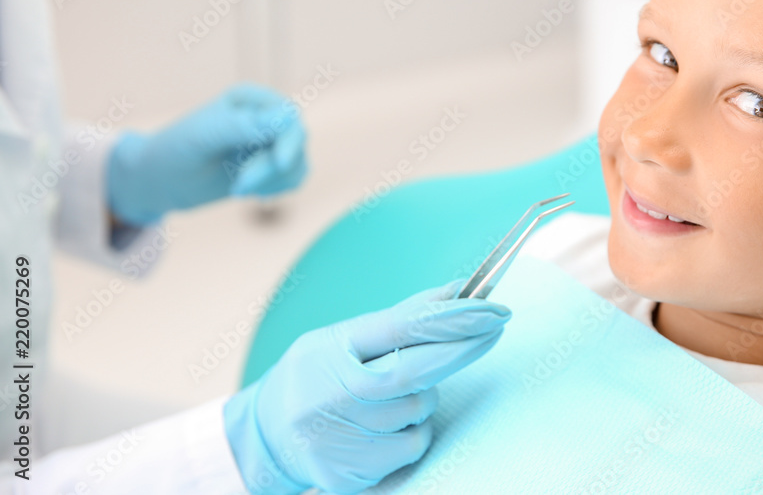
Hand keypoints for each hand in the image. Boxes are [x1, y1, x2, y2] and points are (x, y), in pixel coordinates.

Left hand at [106, 83, 307, 224]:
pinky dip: (276, 190)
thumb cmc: (174, 153)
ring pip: (297, 163)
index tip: (280, 163)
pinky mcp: (273, 166)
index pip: (288, 116)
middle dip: (271, 169)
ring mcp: (272, 142)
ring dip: (271, 182)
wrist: (161, 181)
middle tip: (239, 187)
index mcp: (249, 99)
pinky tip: (249, 192)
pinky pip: (294, 179)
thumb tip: (286, 118)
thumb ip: (241, 126)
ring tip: (238, 189)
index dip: (289, 140)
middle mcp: (265, 116)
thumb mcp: (201, 138)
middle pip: (296, 141)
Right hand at [223, 279, 510, 494]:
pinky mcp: (351, 473)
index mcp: (329, 350)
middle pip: (414, 372)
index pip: (399, 329)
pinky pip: (412, 447)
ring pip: (419, 413)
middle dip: (463, 347)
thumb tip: (458, 291)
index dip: (450, 318)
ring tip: (390, 397)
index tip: (492, 307)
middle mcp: (330, 394)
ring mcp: (339, 437)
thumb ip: (401, 319)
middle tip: (496, 325)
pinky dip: (411, 434)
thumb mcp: (345, 338)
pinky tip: (385, 428)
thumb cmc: (317, 376)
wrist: (264, 437)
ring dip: (423, 400)